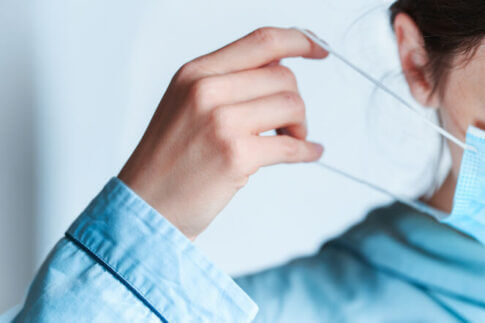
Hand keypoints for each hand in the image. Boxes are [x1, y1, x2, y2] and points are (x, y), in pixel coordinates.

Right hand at [118, 27, 327, 239]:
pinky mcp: (236, 155)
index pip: (261, 41)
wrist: (145, 204)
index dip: (299, 41)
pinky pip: (292, 146)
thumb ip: (229, 80)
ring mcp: (221, 122)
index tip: (319, 48)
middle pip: (283, 76)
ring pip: (292, 105)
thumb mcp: (188, 103)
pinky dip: (308, 150)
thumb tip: (279, 64)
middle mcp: (206, 91)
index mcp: (196, 72)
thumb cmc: (170, 158)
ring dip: (300, 126)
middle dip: (295, 101)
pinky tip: (310, 152)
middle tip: (290, 124)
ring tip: (288, 140)